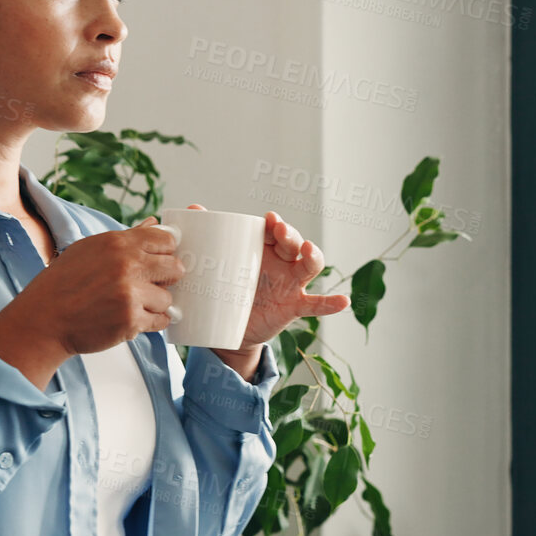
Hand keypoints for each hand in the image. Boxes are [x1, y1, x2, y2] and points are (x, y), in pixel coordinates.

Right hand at [0, 219, 183, 383]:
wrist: (44, 319)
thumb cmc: (63, 284)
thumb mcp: (90, 249)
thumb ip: (127, 237)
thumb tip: (154, 223)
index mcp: (118, 243)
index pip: (166, 240)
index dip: (166, 252)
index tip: (158, 262)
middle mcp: (127, 265)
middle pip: (175, 268)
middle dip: (166, 279)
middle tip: (148, 286)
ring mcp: (130, 294)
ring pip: (168, 298)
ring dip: (154, 304)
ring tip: (131, 305)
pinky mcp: (131, 320)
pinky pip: (160, 321)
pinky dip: (149, 322)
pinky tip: (131, 319)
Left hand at [182, 205, 348, 352]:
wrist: (227, 327)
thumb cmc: (224, 288)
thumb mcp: (214, 264)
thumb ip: (206, 237)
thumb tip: (193, 207)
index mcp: (263, 249)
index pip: (273, 231)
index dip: (275, 224)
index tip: (270, 220)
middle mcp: (281, 263)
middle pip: (293, 243)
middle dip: (290, 235)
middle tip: (280, 230)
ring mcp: (291, 284)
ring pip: (309, 265)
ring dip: (312, 254)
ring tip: (308, 250)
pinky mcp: (294, 306)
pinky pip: (316, 304)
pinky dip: (331, 302)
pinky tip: (343, 301)